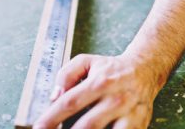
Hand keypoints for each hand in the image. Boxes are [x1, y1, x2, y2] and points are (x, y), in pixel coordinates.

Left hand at [34, 53, 160, 128]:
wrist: (146, 69)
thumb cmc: (111, 68)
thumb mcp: (87, 61)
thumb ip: (66, 75)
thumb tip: (54, 96)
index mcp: (99, 82)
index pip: (70, 102)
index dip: (52, 117)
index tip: (39, 127)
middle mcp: (114, 99)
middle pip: (86, 125)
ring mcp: (128, 114)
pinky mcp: (138, 125)